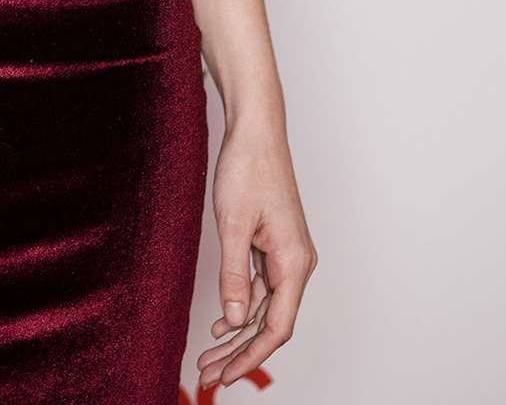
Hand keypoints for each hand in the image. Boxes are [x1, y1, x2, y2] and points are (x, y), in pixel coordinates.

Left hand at [195, 120, 315, 387]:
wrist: (256, 129)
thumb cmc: (248, 168)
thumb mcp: (233, 224)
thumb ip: (234, 275)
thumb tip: (235, 320)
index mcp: (294, 262)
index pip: (278, 326)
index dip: (251, 356)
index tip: (225, 376)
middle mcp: (297, 263)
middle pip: (271, 322)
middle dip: (240, 351)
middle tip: (208, 373)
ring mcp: (287, 254)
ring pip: (264, 307)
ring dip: (238, 332)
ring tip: (208, 355)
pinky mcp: (274, 244)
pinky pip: (261, 286)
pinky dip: (242, 305)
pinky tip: (222, 322)